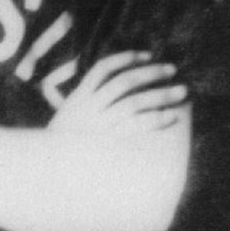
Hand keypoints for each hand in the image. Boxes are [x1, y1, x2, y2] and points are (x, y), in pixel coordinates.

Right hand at [48, 50, 188, 135]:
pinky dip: (156, 119)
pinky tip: (172, 116)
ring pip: (134, 102)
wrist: (47, 175)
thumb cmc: (61, 148)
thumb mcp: (67, 119)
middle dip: (150, 73)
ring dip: (161, 94)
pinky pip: (137, 126)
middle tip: (172, 69)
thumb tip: (115, 90)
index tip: (147, 55)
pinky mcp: (109, 144)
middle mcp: (88, 109)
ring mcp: (99, 126)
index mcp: (77, 99)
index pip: (102, 69)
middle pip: (124, 82)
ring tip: (182, 91)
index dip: (126, 58)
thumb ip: (85, 103)